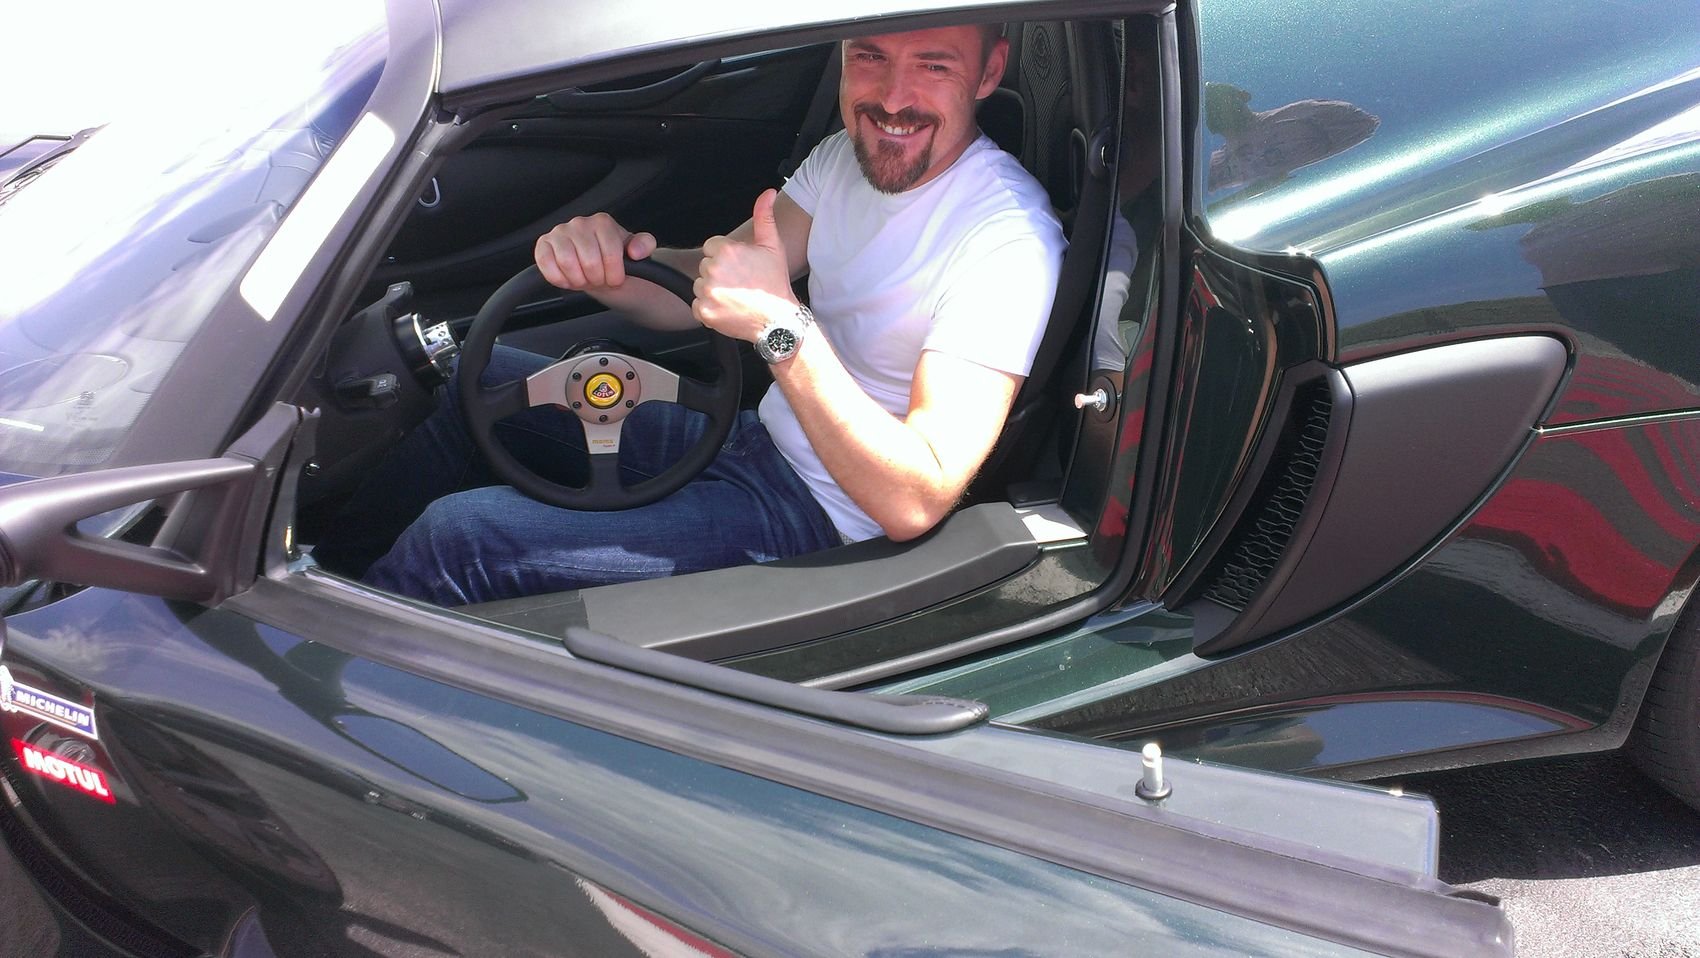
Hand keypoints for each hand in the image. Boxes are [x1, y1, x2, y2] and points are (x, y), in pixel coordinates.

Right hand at [535, 212, 657, 290]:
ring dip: (579, 280)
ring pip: (568, 264)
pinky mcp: (543, 245)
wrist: (598, 266)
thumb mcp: (637, 252)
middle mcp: (579, 223)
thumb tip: (635, 251)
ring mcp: (559, 233)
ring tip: (585, 277)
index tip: (615, 277)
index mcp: (602, 222)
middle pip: (589, 262)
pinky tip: (569, 278)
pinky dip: (559, 279)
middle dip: (597, 279)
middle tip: (599, 278)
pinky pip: (546, 265)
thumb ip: (644, 246)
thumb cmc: (615, 258)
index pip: (611, 255)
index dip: (614, 274)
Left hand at [693, 189, 797, 342]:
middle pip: (704, 265)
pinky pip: (696, 305)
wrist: (778, 320)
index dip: (726, 257)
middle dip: (719, 273)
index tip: (741, 268)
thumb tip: (768, 192)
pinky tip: (728, 308)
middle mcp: (714, 270)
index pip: (712, 247)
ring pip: (699, 284)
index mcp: (727, 251)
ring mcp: (707, 292)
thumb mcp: (772, 246)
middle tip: (740, 282)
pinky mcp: (704, 311)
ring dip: (712, 290)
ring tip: (735, 296)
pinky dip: (708, 308)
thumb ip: (764, 216)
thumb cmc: (775, 282)